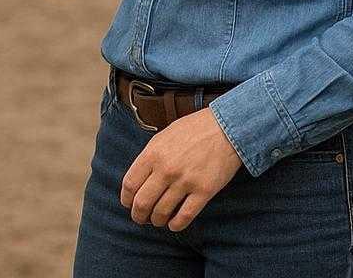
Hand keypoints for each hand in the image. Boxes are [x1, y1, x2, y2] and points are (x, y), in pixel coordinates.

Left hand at [121, 108, 243, 231]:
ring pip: (162, 212)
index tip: (128, 204)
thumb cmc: (193, 129)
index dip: (126, 199)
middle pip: (142, 202)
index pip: (130, 184)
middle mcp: (166, 169)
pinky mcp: (204, 191)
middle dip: (138, 215)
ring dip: (157, 221)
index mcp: (152, 153)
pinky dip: (176, 225)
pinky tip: (174, 225)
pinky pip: (185, 216)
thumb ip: (150, 157)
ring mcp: (185, 181)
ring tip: (157, 221)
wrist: (225, 127)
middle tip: (140, 218)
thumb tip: (139, 179)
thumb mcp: (163, 136)